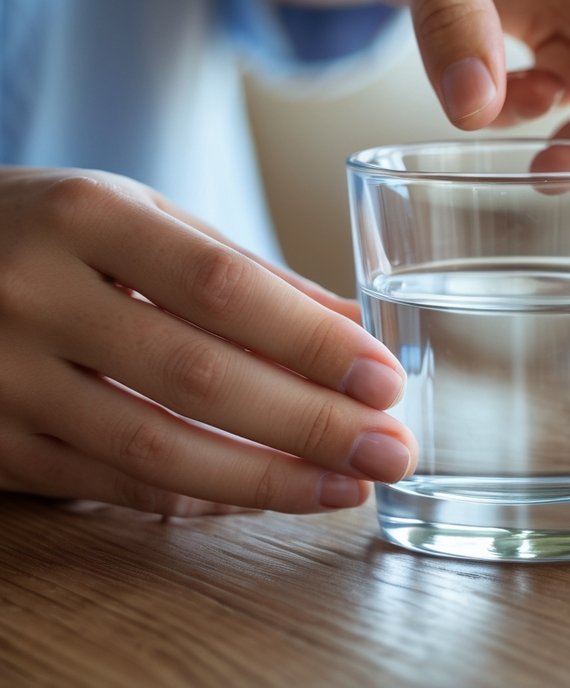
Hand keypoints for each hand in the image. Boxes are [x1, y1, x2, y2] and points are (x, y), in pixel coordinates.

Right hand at [0, 168, 415, 515]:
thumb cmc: (55, 228)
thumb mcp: (143, 217)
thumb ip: (243, 271)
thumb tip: (350, 324)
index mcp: (88, 216)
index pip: (222, 287)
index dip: (310, 341)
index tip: (382, 379)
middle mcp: (35, 294)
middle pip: (196, 376)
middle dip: (309, 422)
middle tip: (388, 449)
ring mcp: (1, 376)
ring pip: (153, 448)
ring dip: (266, 478)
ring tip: (344, 485)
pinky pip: (109, 484)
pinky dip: (196, 495)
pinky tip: (263, 494)